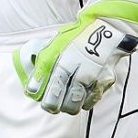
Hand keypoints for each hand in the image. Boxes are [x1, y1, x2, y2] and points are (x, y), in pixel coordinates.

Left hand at [14, 0, 137, 114]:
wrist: (105, 31)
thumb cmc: (75, 37)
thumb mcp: (53, 46)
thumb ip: (42, 67)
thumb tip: (32, 88)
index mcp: (64, 62)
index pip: (52, 90)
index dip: (44, 99)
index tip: (40, 99)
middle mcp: (80, 74)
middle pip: (65, 103)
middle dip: (55, 106)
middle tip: (51, 104)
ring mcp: (94, 80)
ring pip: (77, 106)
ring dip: (68, 106)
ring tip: (64, 100)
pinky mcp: (105, 83)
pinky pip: (91, 101)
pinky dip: (83, 102)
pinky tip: (78, 95)